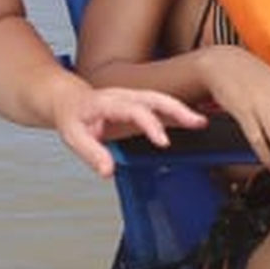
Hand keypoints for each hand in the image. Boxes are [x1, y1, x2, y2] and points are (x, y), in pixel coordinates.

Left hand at [52, 83, 203, 177]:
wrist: (69, 99)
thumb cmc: (72, 116)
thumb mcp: (74, 136)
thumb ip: (92, 153)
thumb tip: (108, 172)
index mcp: (107, 102)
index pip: (134, 110)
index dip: (151, 125)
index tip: (164, 143)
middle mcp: (123, 96)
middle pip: (154, 98)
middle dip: (177, 110)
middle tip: (196, 122)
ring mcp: (133, 98)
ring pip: (161, 99)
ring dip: (181, 110)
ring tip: (201, 122)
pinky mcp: (138, 104)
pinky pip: (160, 106)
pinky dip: (177, 113)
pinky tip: (193, 121)